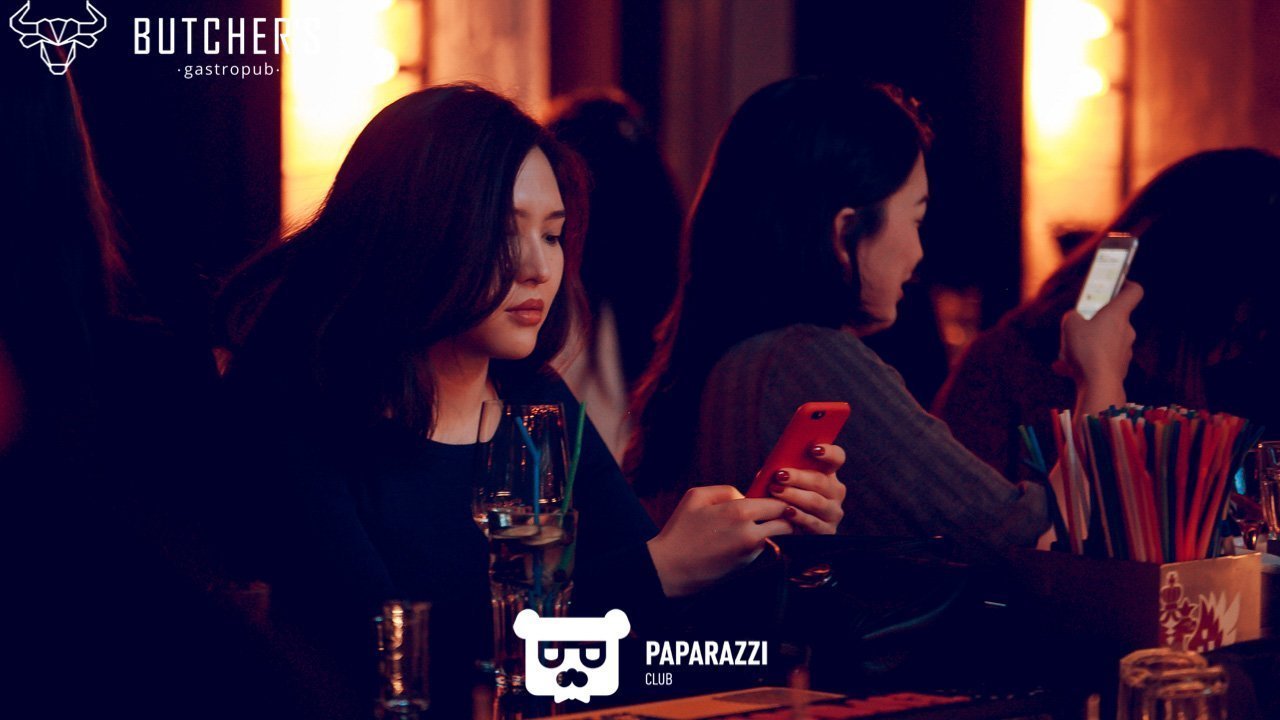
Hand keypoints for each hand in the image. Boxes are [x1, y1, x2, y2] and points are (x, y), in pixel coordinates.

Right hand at [647, 486, 791, 596]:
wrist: (671, 569)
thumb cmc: (680, 530)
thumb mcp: (696, 496)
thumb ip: (726, 490)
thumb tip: (747, 496)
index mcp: (738, 511)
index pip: (777, 503)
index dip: (782, 499)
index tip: (781, 496)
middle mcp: (750, 532)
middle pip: (785, 522)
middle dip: (787, 515)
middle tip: (785, 510)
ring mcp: (750, 552)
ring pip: (774, 535)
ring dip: (772, 529)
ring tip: (759, 522)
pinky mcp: (747, 566)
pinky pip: (761, 548)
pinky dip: (757, 542)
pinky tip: (740, 539)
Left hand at [768, 443, 845, 533]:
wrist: (786, 529)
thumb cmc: (783, 498)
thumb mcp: (785, 482)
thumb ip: (783, 471)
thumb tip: (771, 467)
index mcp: (828, 474)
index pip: (837, 458)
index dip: (828, 452)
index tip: (812, 449)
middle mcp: (835, 492)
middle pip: (821, 481)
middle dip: (799, 477)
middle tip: (780, 475)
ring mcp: (833, 512)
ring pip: (816, 501)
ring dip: (794, 495)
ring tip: (776, 490)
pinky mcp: (827, 531)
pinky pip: (813, 522)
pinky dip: (799, 516)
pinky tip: (787, 511)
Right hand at [1055, 281, 1142, 413]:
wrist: (1099, 385)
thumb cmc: (1087, 350)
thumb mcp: (1070, 325)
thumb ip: (1073, 317)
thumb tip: (1075, 318)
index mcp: (1117, 314)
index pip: (1133, 292)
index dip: (1126, 284)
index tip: (1118, 283)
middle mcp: (1126, 330)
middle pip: (1114, 319)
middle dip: (1095, 321)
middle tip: (1078, 325)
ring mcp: (1124, 350)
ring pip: (1104, 341)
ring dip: (1087, 344)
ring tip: (1065, 353)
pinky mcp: (1119, 367)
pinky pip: (1100, 360)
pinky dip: (1085, 362)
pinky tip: (1066, 369)